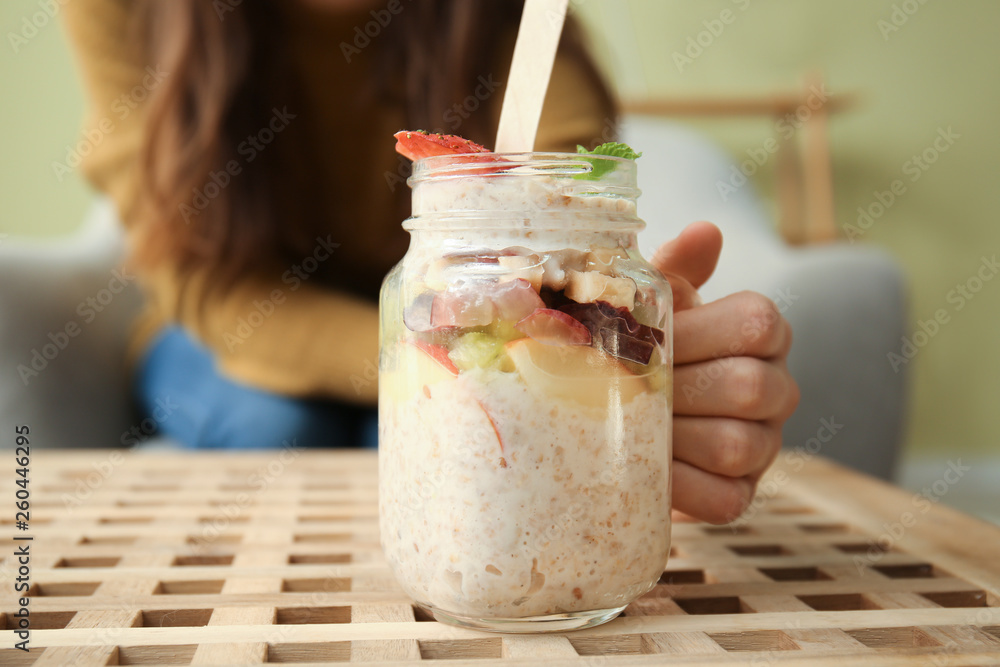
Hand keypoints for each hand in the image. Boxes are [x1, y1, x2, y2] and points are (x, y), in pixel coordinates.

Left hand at [652, 222, 799, 523]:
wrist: (624, 416)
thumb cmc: (646, 348)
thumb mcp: (656, 305)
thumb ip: (676, 271)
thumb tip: (705, 231)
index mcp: (761, 332)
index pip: (758, 323)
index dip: (699, 332)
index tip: (653, 338)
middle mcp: (777, 388)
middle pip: (749, 387)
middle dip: (679, 388)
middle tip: (629, 386)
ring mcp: (764, 447)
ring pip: (738, 445)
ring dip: (674, 437)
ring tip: (630, 425)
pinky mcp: (740, 496)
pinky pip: (723, 498)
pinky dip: (678, 486)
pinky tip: (644, 469)